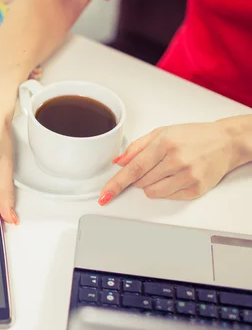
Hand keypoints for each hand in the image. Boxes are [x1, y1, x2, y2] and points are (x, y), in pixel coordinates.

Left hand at [98, 121, 238, 204]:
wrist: (226, 142)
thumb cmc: (192, 136)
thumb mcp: (162, 132)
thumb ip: (137, 147)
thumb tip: (118, 162)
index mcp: (165, 143)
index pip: (134, 168)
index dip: (116, 183)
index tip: (104, 195)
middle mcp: (177, 160)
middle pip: (140, 182)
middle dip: (139, 177)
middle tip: (154, 164)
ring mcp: (188, 176)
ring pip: (152, 192)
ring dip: (151, 184)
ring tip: (166, 170)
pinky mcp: (196, 189)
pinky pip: (168, 197)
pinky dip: (166, 189)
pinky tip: (177, 176)